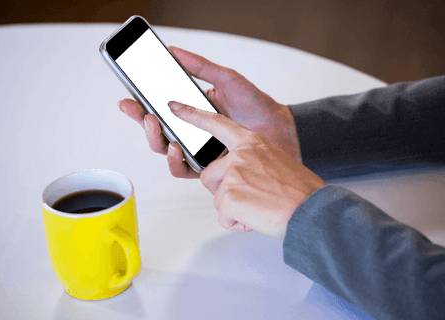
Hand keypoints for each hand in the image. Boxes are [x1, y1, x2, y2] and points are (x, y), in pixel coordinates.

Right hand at [119, 46, 300, 178]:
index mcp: (191, 110)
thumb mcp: (226, 79)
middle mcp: (191, 131)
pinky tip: (175, 148)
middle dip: (143, 122)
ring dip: (155, 139)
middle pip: (156, 131)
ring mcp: (197, 149)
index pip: (159, 109)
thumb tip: (172, 51)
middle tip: (142, 112)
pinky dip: (175, 160)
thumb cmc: (256, 105)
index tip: (127, 99)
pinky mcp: (207, 167)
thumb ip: (199, 66)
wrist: (280, 130)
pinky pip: (183, 169)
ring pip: (164, 150)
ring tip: (157, 126)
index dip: (140, 106)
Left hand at [168, 101, 325, 240]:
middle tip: (253, 196)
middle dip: (224, 191)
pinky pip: (224, 217)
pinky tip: (258, 217)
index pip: (217, 124)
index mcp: (251, 142)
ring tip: (260, 207)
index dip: (194, 116)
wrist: (313, 211)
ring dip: (234, 209)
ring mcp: (233, 175)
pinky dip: (239, 223)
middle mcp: (240, 155)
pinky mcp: (230, 197)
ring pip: (218, 198)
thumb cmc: (299, 191)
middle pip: (209, 175)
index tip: (174, 107)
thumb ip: (251, 162)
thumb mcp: (275, 163)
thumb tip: (235, 176)